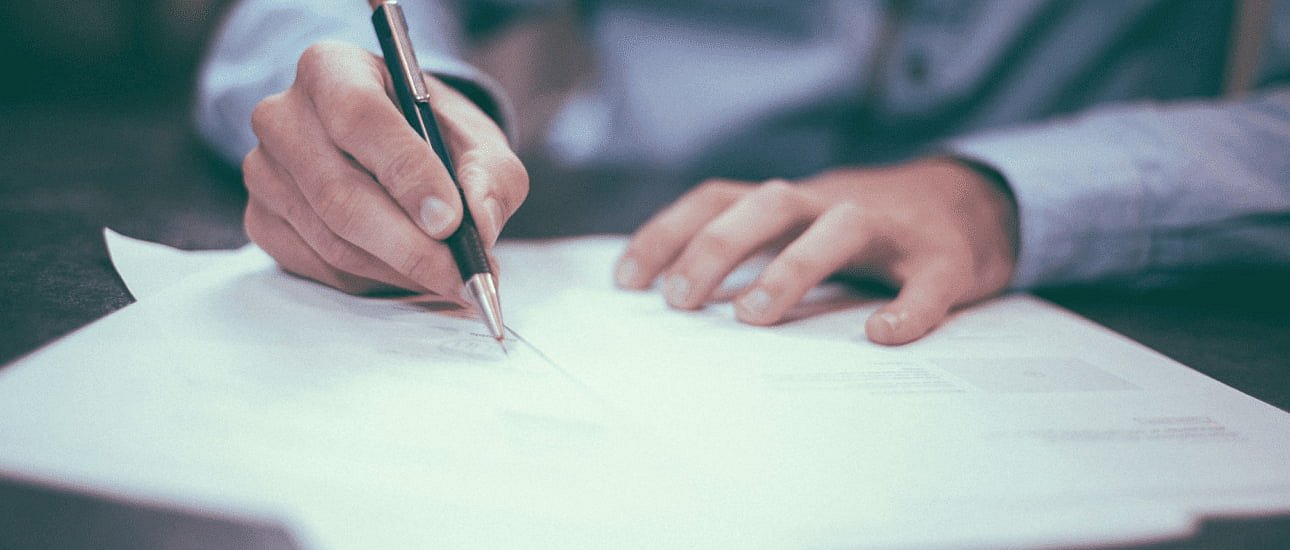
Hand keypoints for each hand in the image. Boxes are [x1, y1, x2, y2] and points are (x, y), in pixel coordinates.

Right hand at [242, 41, 527, 296]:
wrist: (395, 148)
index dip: (407, 174)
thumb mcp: (478, 141)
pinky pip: (319, 266)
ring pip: (332, 240)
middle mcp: (283, 115)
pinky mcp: (261, 220)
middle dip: (410, 246)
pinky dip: (372, 280)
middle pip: (339, 193)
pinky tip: (408, 273)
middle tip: (461, 275)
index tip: (450, 221)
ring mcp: (264, 171)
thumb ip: (489, 177)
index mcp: (331, 69)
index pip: (360, 118)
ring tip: (449, 277)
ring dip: (399, 270)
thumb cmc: (434, 136)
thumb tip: (478, 226)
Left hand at [614, 158, 1018, 344]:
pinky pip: (927, 282)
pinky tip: (883, 335)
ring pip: (841, 227)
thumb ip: (751, 251)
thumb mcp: (802, 228)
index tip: (626, 281)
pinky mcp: (945, 260)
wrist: (974, 204)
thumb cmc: (867, 231)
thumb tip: (673, 300)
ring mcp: (893, 229)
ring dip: (792, 266)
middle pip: (769, 203)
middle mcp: (834, 203)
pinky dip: (907, 308)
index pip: (719, 199)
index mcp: (793, 202)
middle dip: (717, 246)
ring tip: (753, 316)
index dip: (669, 232)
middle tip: (679, 302)